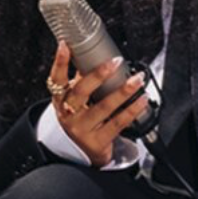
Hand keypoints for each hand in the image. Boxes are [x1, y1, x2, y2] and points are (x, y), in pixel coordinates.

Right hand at [47, 41, 148, 168]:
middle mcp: (68, 114)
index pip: (56, 79)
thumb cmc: (81, 119)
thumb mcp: (76, 100)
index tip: (65, 45)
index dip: (59, 62)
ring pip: (103, 107)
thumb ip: (82, 77)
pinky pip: (117, 123)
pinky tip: (141, 100)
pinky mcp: (97, 142)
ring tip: (137, 80)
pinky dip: (131, 110)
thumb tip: (91, 50)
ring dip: (123, 92)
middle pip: (80, 91)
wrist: (84, 152)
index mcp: (61, 99)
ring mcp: (82, 129)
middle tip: (115, 62)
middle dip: (98, 75)